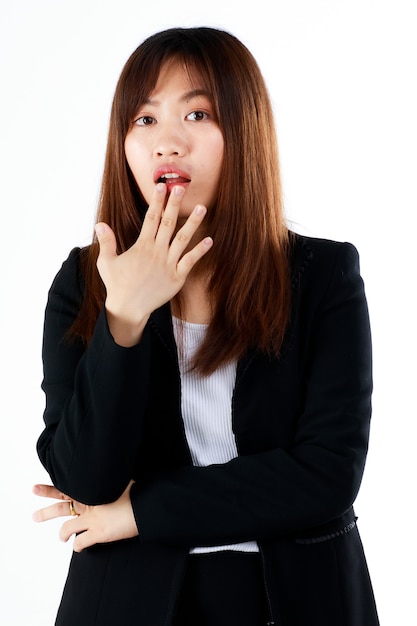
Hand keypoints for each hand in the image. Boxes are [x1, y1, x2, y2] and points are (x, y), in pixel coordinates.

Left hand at [32, 482, 137, 552]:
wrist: (147, 505)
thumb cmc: (137, 490)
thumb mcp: (121, 478)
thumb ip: (110, 477)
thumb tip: (111, 468)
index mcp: (92, 489)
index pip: (66, 488)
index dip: (50, 489)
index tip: (36, 488)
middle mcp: (89, 504)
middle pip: (61, 507)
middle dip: (46, 512)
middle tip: (34, 517)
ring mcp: (92, 519)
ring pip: (67, 529)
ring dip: (62, 535)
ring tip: (61, 538)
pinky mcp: (98, 533)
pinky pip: (80, 543)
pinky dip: (77, 546)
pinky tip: (77, 547)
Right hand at [95, 183, 212, 345]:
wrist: (128, 308)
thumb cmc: (117, 285)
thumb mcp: (106, 262)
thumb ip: (106, 242)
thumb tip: (100, 224)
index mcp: (141, 246)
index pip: (150, 218)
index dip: (156, 202)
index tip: (161, 187)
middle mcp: (156, 252)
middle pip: (168, 223)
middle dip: (174, 205)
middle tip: (181, 188)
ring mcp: (168, 264)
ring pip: (183, 239)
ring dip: (193, 223)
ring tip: (202, 207)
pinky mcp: (177, 277)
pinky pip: (190, 261)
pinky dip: (200, 251)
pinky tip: (210, 240)